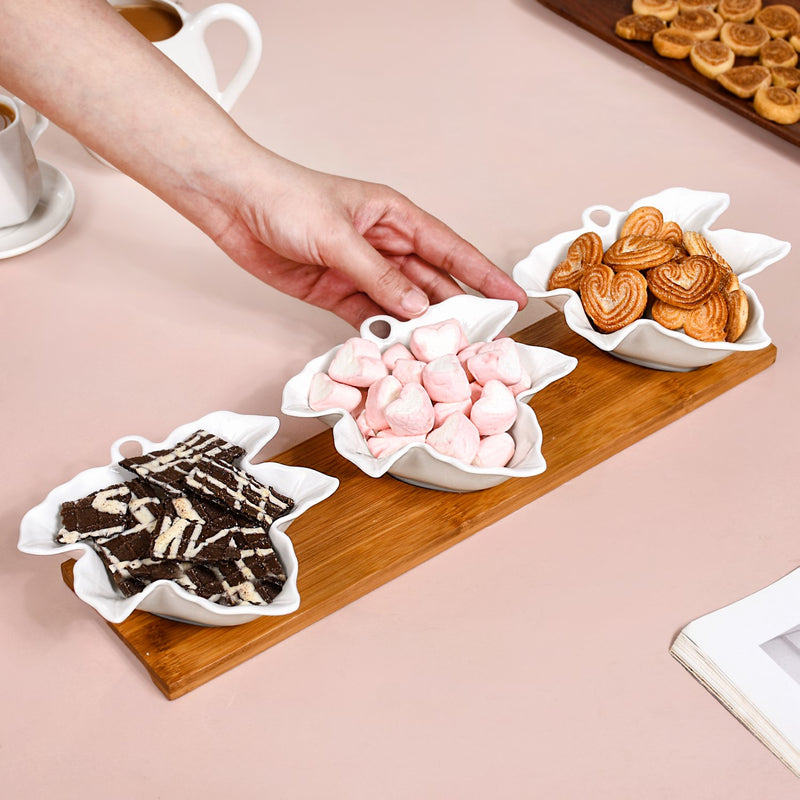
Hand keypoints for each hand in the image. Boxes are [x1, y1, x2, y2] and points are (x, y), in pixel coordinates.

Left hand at [207, 155, 528, 326]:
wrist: (233, 204)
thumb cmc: (286, 198)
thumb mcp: (339, 236)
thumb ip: (379, 275)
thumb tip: (417, 307)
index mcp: (395, 217)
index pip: (451, 250)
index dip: (485, 275)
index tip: (513, 299)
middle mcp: (384, 245)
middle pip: (431, 283)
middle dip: (456, 311)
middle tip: (479, 341)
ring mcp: (361, 271)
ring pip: (402, 305)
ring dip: (417, 329)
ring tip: (441, 354)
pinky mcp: (336, 292)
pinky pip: (368, 318)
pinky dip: (382, 335)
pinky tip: (396, 352)